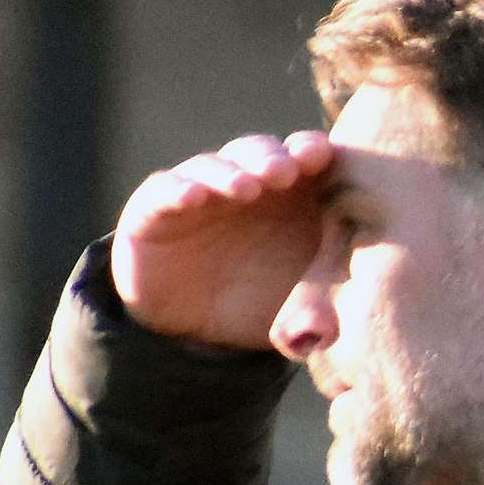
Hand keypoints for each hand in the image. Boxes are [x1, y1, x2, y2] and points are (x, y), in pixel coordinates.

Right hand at [110, 131, 332, 348]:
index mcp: (290, 197)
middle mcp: (246, 184)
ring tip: (245, 188)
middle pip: (260, 153)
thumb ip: (319, 313)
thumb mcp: (296, 310)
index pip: (305, 159)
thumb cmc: (261, 304)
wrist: (194, 328)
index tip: (323, 156)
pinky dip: (177, 190)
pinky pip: (162, 191)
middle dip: (273, 157)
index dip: (312, 151)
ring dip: (230, 172)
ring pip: (212, 166)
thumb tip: (329, 333)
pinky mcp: (154, 210)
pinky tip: (193, 198)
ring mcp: (200, 193)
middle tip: (285, 172)